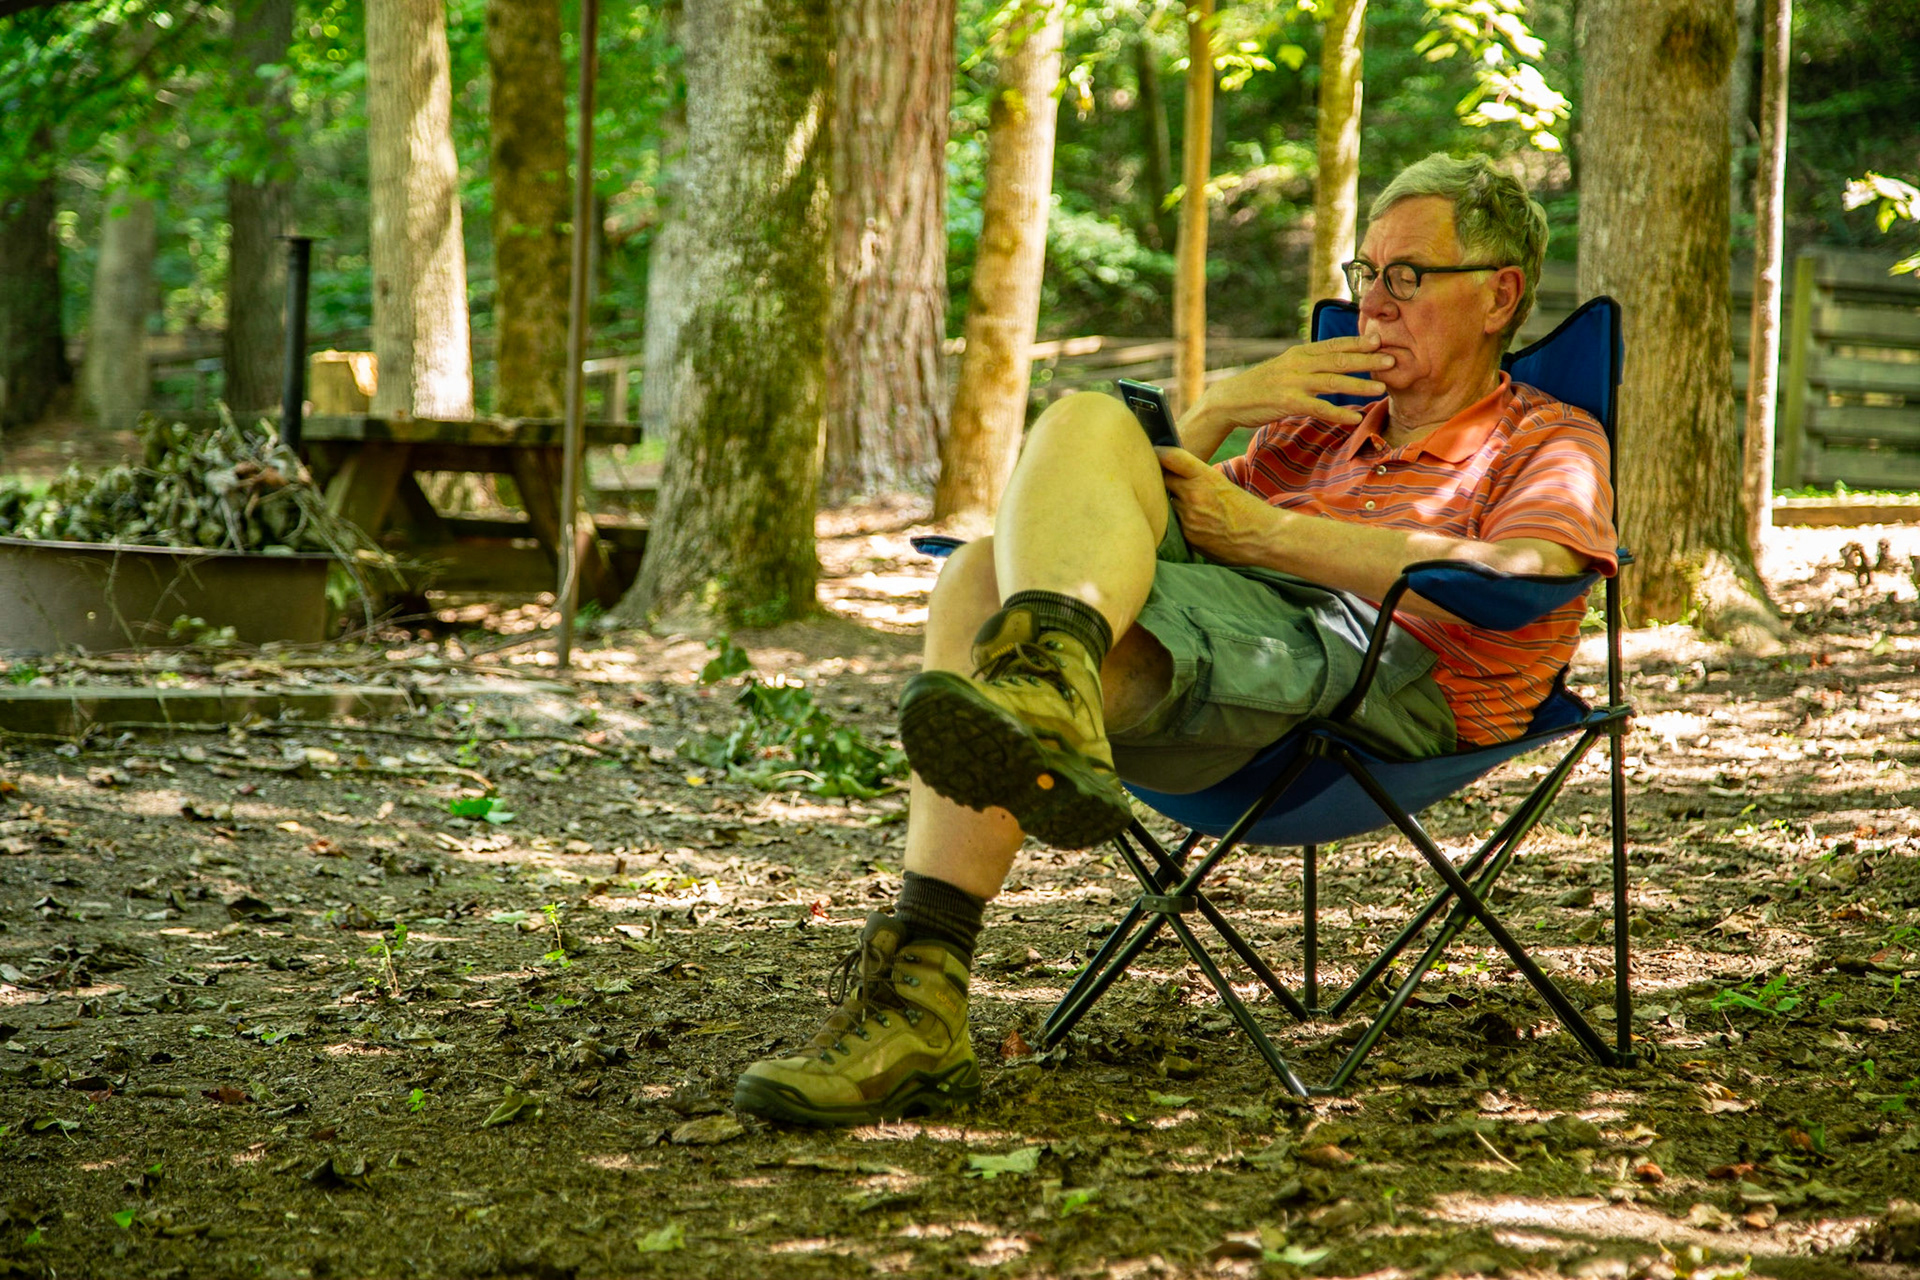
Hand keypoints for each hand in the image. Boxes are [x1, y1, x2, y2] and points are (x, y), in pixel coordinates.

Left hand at [1157, 446, 1287, 565]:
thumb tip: (1174, 479)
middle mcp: (1193, 494)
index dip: (1158, 453)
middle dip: (1161, 480)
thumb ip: (1197, 480)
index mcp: (1204, 477)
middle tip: (1160, 481)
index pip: (1171, 457)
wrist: (1264, 537)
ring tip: (1188, 507)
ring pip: (1167, 505)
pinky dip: (1179, 523)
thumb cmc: (1246, 509)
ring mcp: (1188, 517)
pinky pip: (1174, 525)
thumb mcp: (1223, 485)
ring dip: (1170, 504)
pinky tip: (1195, 524)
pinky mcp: (1187, 536)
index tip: (1153, 453)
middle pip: (1162, 481)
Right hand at [1185, 333, 1395, 438]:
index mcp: (1299, 353)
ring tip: (1381, 388)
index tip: (1381, 339)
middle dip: (1367, 359)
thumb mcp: (1284, 368)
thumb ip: (1307, 364)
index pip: (1334, 344)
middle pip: (1338, 359)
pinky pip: (1318, 408)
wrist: (1229, 399)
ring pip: (1332, 382)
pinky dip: (1338, 413)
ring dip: (1359, 384)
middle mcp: (1298, 364)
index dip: (1358, 341)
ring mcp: (1292, 382)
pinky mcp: (1286, 402)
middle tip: (1392, 360)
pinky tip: (1355, 417)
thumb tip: (1332, 364)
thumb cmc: (1259, 386)